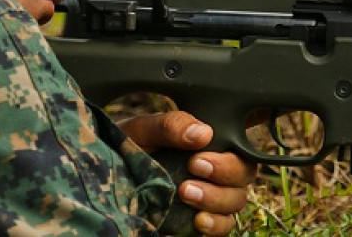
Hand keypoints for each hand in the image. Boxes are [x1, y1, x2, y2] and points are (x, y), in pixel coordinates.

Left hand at [120, 111, 257, 235]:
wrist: (100, 184)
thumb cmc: (122, 151)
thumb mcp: (141, 131)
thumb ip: (170, 125)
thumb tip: (202, 133)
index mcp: (204, 139)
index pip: (240, 132)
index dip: (252, 130)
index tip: (226, 138)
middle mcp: (214, 167)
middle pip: (245, 170)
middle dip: (226, 169)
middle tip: (195, 165)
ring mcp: (210, 196)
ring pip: (237, 199)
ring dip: (217, 197)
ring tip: (186, 192)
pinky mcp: (200, 221)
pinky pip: (225, 226)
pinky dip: (216, 223)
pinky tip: (198, 219)